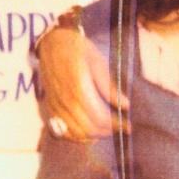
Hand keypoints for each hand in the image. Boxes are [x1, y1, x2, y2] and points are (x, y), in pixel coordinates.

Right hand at [39, 26, 127, 140]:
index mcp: (79, 89)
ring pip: (76, 133)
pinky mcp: (51, 107)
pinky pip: (63, 130)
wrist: (52, 43)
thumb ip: (109, 86)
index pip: (100, 118)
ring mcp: (56, 106)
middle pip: (89, 128)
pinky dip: (78, 135)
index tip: (128, 126)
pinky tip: (89, 131)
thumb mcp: (98, 62)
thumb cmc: (77, 49)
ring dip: (94, 135)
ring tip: (106, 128)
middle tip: (119, 127)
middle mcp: (65, 100)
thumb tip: (125, 105)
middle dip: (107, 131)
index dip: (116, 125)